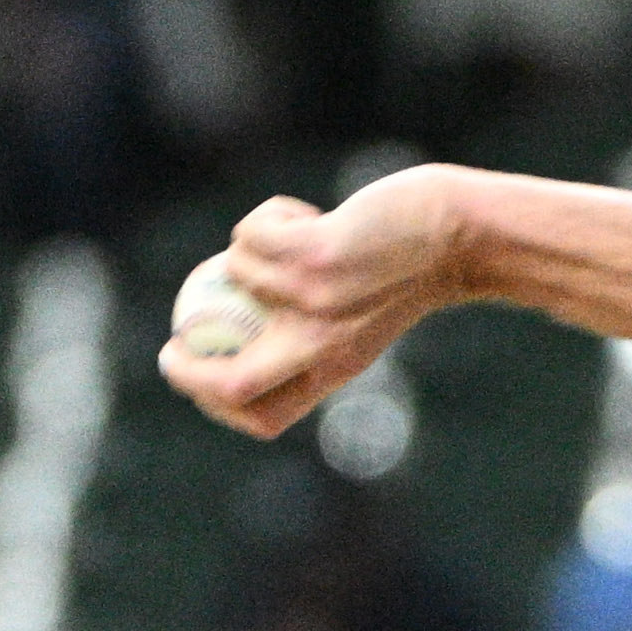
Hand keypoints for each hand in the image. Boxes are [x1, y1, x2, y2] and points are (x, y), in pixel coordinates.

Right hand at [164, 174, 478, 439]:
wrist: (457, 237)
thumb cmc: (403, 272)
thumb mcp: (357, 321)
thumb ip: (312, 337)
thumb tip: (239, 333)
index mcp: (330, 370)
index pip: (261, 417)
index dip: (213, 404)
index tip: (192, 373)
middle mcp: (321, 346)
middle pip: (232, 385)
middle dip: (186, 371)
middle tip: (173, 345)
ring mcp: (317, 303)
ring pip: (234, 277)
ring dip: (241, 248)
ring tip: (284, 234)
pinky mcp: (318, 258)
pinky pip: (253, 236)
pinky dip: (264, 217)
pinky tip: (297, 213)